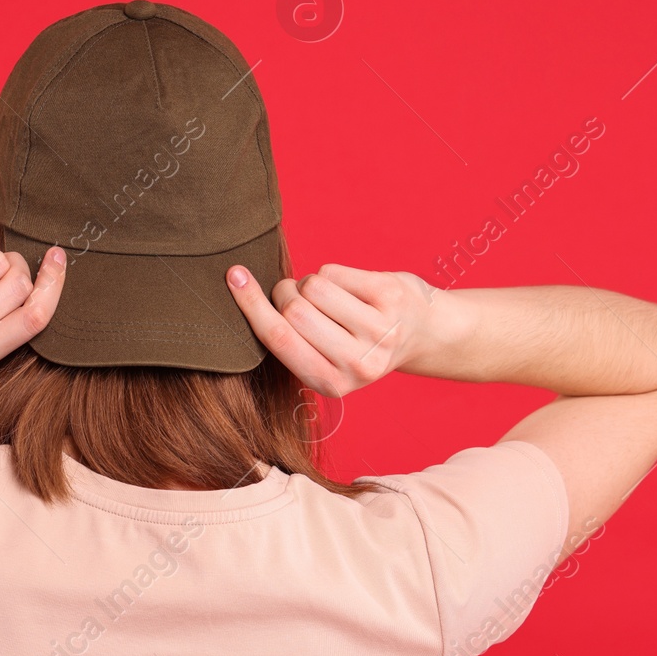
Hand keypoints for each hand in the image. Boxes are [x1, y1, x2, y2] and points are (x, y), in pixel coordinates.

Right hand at [226, 263, 437, 396]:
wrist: (423, 332)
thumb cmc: (359, 342)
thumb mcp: (326, 360)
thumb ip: (292, 341)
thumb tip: (243, 289)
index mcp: (331, 384)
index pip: (279, 339)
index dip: (251, 305)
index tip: (233, 277)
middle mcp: (357, 364)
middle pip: (293, 309)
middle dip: (286, 293)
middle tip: (299, 298)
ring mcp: (378, 331)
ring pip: (312, 286)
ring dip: (310, 283)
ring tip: (329, 297)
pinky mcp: (390, 298)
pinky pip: (334, 271)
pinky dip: (333, 274)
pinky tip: (352, 289)